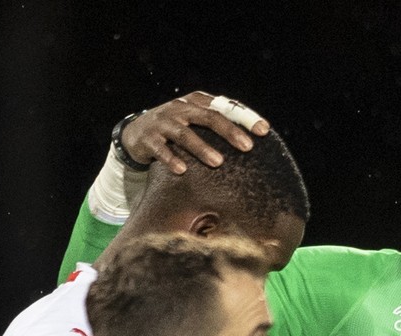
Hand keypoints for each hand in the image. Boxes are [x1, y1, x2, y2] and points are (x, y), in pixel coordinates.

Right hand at [119, 91, 269, 173]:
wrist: (136, 133)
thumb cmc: (176, 128)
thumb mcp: (196, 121)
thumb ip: (219, 124)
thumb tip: (254, 138)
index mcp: (196, 102)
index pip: (225, 106)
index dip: (245, 117)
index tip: (264, 130)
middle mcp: (179, 108)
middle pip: (208, 117)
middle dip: (229, 131)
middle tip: (248, 147)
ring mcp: (162, 122)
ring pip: (184, 134)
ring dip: (201, 148)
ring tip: (218, 162)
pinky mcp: (147, 138)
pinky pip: (160, 149)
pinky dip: (170, 159)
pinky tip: (182, 170)